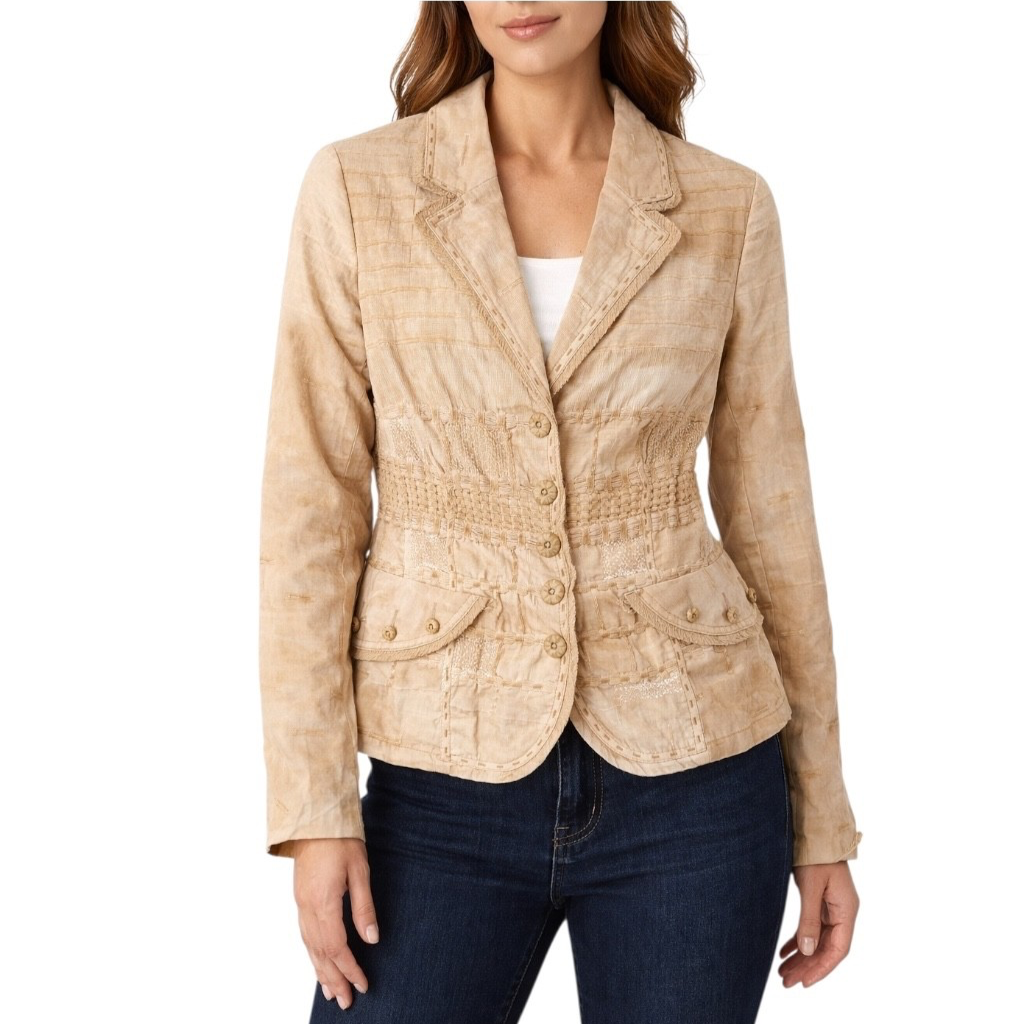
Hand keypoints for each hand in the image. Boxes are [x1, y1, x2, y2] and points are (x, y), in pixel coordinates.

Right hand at [291, 838, 379, 1009]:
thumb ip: (364, 907)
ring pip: (309, 946)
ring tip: (330, 992)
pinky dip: (312, 953)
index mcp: (323, 903)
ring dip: (320, 971)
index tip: (362, 984)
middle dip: (334, 979)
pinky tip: (318, 961)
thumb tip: (372, 939)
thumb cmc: (341, 840)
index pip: (336, 947)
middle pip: (320, 953)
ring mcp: (301, 904)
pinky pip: (305, 934)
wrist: (315, 819)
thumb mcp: (360, 870)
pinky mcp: (300, 898)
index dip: (350, 969)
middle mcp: (307, 908)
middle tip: (346, 1002)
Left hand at [778, 860, 858, 987]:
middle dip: (807, 967)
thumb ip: (809, 919)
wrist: (815, 831)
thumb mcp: (811, 887)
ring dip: (801, 957)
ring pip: (817, 940)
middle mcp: (842, 912)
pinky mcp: (820, 902)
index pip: (838, 949)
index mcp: (847, 911)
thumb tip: (808, 951)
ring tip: (783, 972)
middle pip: (826, 948)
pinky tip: (784, 952)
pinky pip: (811, 928)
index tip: (805, 982)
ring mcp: (831, 907)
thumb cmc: (816, 855)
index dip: (822, 968)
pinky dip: (798, 941)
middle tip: (786, 982)